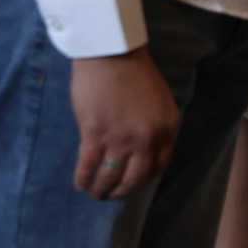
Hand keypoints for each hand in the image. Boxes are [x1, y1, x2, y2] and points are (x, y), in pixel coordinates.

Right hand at [69, 49, 176, 199]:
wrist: (112, 54)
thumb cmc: (134, 72)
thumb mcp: (158, 101)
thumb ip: (154, 125)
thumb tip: (141, 148)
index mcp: (167, 128)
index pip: (160, 165)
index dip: (145, 178)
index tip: (135, 181)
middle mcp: (147, 138)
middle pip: (136, 177)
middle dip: (123, 190)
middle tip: (112, 193)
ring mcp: (121, 138)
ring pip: (111, 176)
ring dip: (101, 188)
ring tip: (94, 192)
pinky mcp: (95, 134)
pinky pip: (89, 166)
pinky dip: (83, 178)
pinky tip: (80, 183)